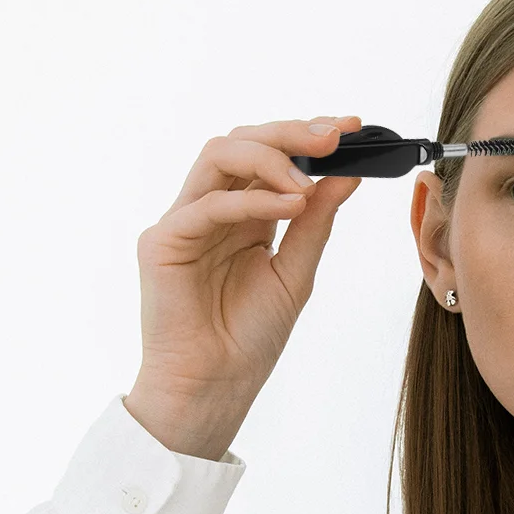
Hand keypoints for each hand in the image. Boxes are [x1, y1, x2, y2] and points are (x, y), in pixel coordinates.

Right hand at [125, 114, 363, 457]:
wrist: (214, 387)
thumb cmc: (249, 338)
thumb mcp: (295, 273)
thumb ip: (316, 222)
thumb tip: (347, 174)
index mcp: (243, 215)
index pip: (271, 156)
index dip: (308, 136)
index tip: (352, 127)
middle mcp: (211, 209)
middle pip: (243, 142)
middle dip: (292, 133)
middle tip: (335, 135)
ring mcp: (184, 221)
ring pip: (219, 156)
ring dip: (270, 157)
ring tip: (309, 179)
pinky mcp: (162, 242)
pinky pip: (207, 204)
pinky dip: (252, 199)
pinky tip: (291, 204)